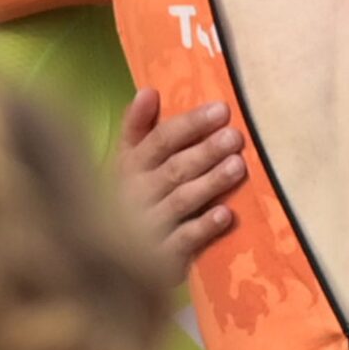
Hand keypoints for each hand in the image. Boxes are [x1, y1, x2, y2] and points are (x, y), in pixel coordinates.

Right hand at [116, 90, 245, 270]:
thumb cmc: (131, 197)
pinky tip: (225, 215)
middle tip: (235, 137)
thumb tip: (148, 91)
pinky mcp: (160, 258)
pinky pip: (183, 240)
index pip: (159, 141)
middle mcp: (135, 195)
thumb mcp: (127, 161)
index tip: (222, 110)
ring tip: (238, 166)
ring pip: (181, 201)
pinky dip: (203, 227)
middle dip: (205, 151)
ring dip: (209, 183)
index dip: (190, 125)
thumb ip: (138, 127)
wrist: (111, 257)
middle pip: (173, 169)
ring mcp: (147, 227)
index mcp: (128, 167)